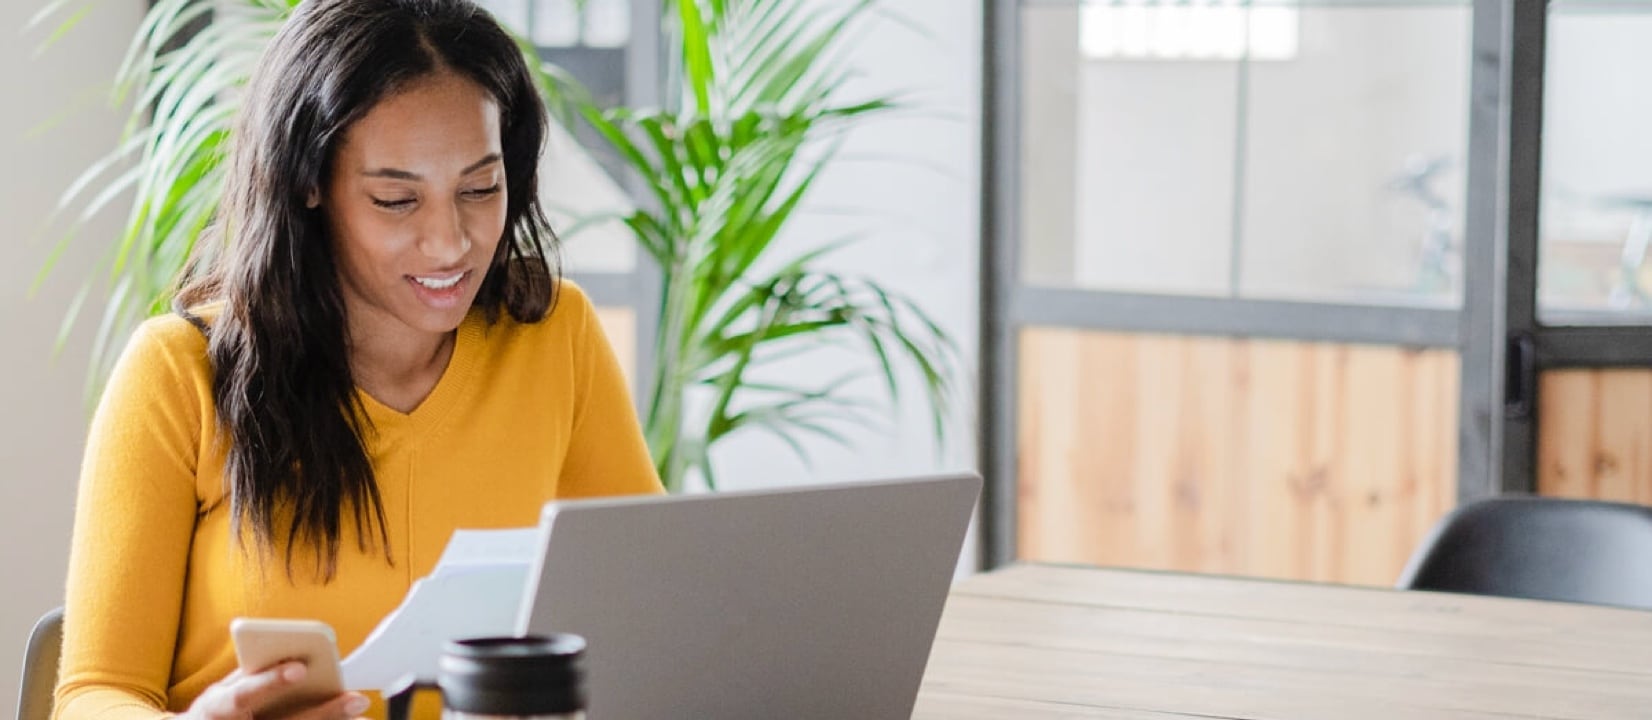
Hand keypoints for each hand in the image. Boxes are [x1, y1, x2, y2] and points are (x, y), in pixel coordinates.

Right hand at [179, 661, 368, 719]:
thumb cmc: (215, 711)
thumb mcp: (219, 692)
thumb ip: (250, 673)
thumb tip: (286, 652)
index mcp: (217, 708)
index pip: (243, 695)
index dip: (270, 681)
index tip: (300, 668)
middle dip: (323, 713)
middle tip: (357, 699)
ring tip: (362, 716)